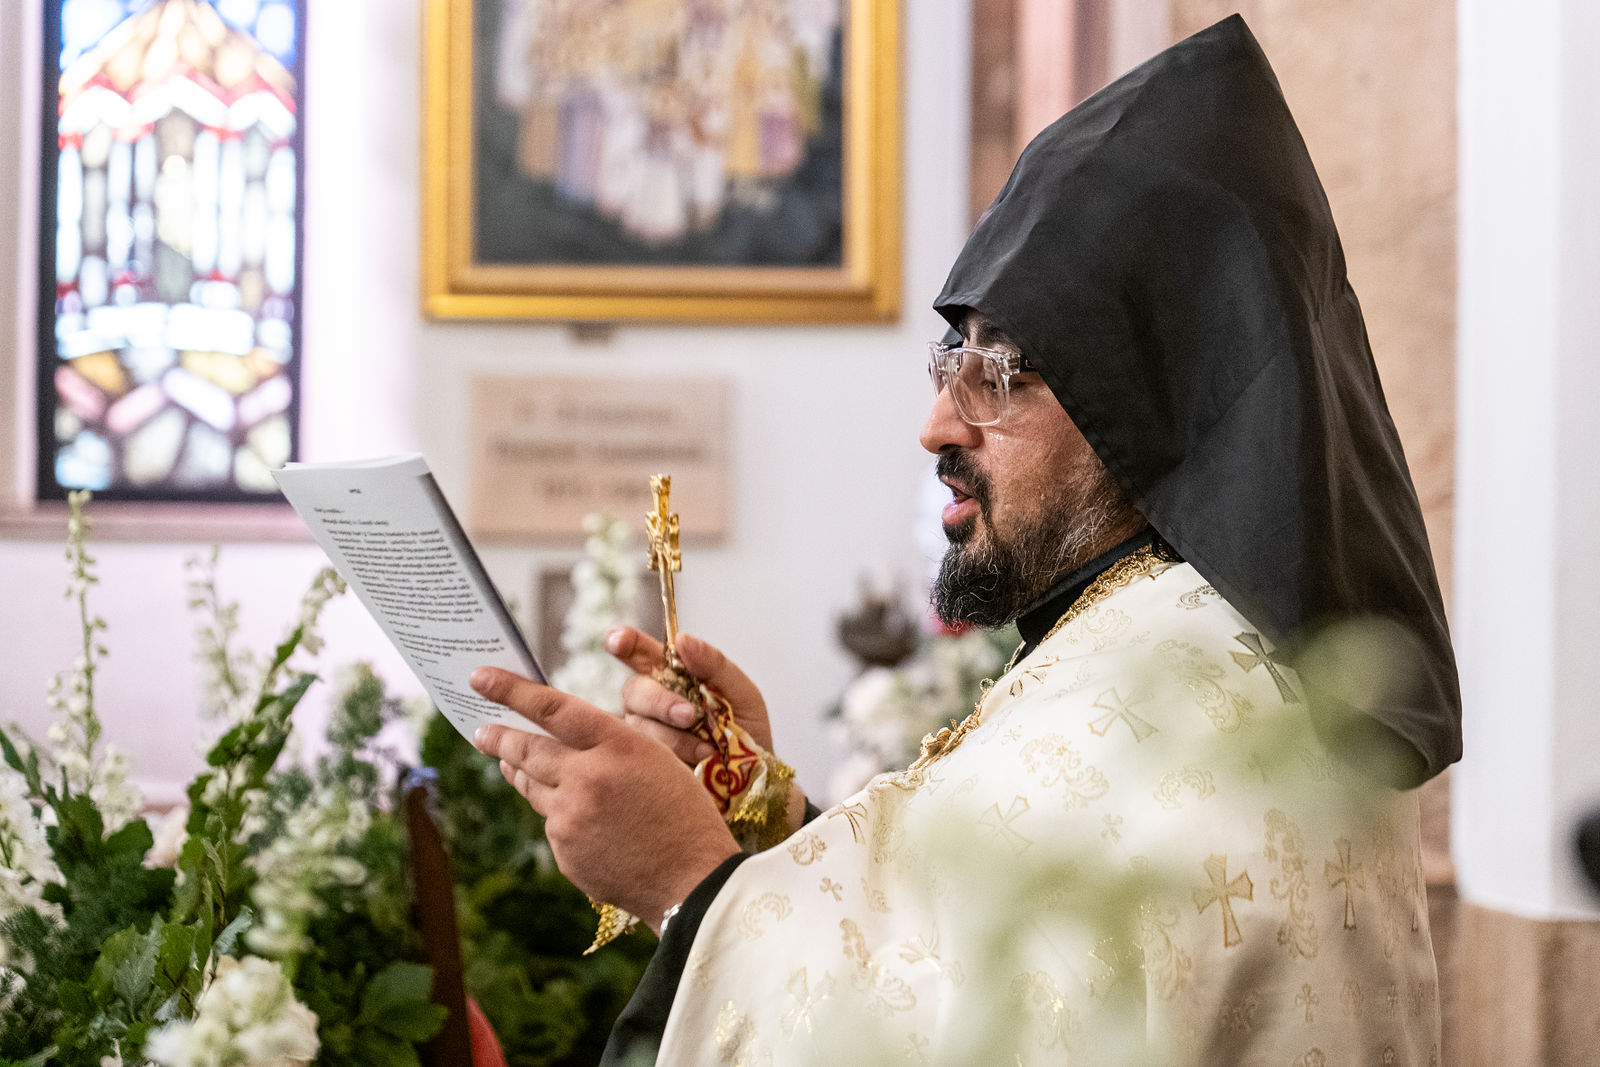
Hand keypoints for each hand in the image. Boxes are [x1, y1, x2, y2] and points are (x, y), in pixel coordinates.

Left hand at [469, 667, 739, 928]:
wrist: (693, 880)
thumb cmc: (682, 811)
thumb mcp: (655, 759)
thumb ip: (608, 743)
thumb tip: (557, 736)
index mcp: (618, 746)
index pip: (553, 708)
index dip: (512, 690)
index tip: (480, 677)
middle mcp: (588, 778)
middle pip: (528, 749)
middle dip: (498, 736)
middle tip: (481, 729)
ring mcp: (572, 818)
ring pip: (533, 786)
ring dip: (522, 772)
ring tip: (511, 761)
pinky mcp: (564, 851)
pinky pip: (553, 823)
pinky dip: (561, 815)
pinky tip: (585, 821)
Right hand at [605, 626, 773, 763]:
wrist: (755, 778)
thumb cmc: (746, 730)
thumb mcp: (742, 693)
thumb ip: (715, 665)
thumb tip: (683, 639)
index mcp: (672, 674)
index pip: (640, 651)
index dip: (623, 642)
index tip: (617, 641)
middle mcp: (651, 700)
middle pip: (633, 690)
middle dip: (659, 701)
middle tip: (689, 715)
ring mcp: (645, 732)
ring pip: (638, 726)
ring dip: (673, 735)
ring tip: (707, 747)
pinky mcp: (646, 762)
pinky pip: (645, 755)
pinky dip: (676, 755)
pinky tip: (701, 759)